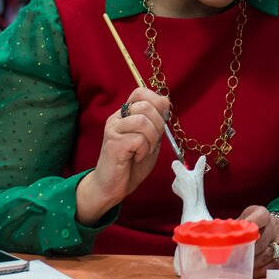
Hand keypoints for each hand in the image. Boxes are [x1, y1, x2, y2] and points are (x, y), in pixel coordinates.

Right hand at [76, 87, 171, 224]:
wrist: (113, 186)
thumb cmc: (132, 163)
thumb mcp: (150, 139)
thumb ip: (156, 122)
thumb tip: (166, 102)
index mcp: (125, 114)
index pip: (140, 92)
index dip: (156, 101)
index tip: (162, 119)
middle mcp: (117, 118)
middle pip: (145, 105)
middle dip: (158, 124)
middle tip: (154, 141)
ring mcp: (113, 130)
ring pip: (142, 120)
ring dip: (152, 137)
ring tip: (146, 150)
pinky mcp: (113, 144)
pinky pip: (138, 139)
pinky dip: (144, 149)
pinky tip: (138, 157)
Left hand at [238, 205, 278, 277]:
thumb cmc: (258, 225)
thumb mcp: (248, 217)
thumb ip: (236, 225)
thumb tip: (217, 238)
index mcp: (263, 215)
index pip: (257, 219)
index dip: (246, 230)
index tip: (235, 240)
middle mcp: (274, 227)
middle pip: (259, 242)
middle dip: (245, 252)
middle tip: (231, 260)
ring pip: (265, 256)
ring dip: (251, 264)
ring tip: (238, 269)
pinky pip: (270, 267)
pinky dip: (258, 272)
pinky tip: (250, 273)